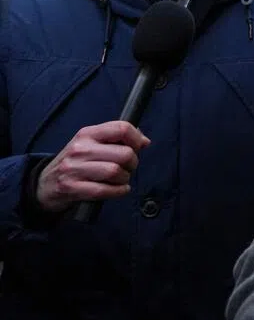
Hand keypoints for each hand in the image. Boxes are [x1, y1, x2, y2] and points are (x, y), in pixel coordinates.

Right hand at [35, 122, 149, 213]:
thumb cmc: (76, 162)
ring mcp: (74, 168)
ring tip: (121, 179)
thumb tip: (144, 141)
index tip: (139, 147)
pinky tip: (120, 189)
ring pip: (116, 171)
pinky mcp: (72, 188)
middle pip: (124, 153)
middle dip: (133, 163)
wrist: (44, 184)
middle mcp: (80, 148)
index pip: (121, 128)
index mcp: (87, 133)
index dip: (137, 139)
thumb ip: (116, 138)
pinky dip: (119, 191)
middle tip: (128, 167)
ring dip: (125, 178)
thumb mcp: (91, 143)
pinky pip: (105, 190)